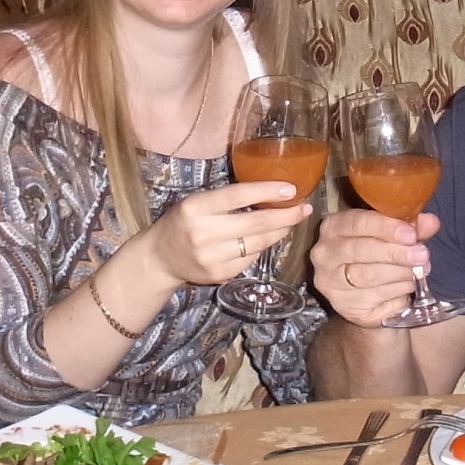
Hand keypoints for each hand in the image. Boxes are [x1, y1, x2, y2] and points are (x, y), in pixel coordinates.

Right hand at [141, 179, 315, 289]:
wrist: (160, 258)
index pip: (237, 195)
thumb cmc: (183, 222)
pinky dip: (263, 246)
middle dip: (285, 215)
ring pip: (258, 242)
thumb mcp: (197, 202)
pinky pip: (252, 258)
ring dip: (280, 231)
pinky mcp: (220, 275)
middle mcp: (203, 233)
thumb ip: (226, 199)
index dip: (267, 191)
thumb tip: (272, 192)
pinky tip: (269, 238)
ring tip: (292, 220)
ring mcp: (212, 257)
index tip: (292, 189)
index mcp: (196, 207)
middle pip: (256, 223)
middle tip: (304, 208)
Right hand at [309, 207, 437, 326]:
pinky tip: (409, 286)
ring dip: (399, 273)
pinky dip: (397, 290)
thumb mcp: (395, 237)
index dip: (385, 227)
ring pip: (368, 275)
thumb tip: (431, 222)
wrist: (369, 297)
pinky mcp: (342, 305)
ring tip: (419, 270)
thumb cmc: (379, 256)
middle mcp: (324, 253)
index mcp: (333, 227)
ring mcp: (330, 281)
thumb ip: (411, 228)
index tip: (411, 234)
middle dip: (395, 253)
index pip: (356, 222)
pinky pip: (374, 296)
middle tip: (422, 255)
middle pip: (360, 250)